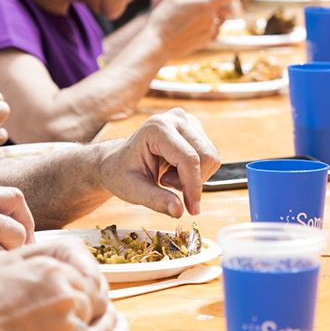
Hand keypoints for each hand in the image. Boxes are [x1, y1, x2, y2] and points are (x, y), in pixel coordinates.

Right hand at [0, 242, 119, 330]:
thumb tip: (56, 288)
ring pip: (89, 321)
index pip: (82, 277)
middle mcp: (64, 289)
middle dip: (85, 309)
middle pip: (91, 298)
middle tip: (75, 320)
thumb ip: (40, 278)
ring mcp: (67, 316)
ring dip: (81, 327)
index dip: (79, 291)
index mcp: (51, 268)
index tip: (74, 301)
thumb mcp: (11, 276)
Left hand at [96, 108, 220, 217]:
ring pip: (211, 158)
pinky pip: (210, 157)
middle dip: (193, 181)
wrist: (118, 161)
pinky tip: (175, 170)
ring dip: (194, 177)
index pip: (189, 159)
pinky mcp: (195, 129)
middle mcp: (176, 118)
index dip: (193, 186)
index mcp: (157, 128)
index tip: (191, 210)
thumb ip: (155, 200)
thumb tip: (178, 212)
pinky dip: (196, 171)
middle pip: (206, 156)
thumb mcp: (133, 190)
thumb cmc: (121, 173)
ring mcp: (188, 121)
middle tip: (167, 186)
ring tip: (168, 176)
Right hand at [148, 0, 238, 56]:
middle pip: (224, 4)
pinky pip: (212, 28)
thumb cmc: (164, 16)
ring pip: (218, 16)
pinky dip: (205, 23)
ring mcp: (211, 31)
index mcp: (207, 3)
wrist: (158, 44)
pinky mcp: (206, 40)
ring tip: (190, 12)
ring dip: (209, 11)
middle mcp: (213, 18)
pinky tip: (189, 24)